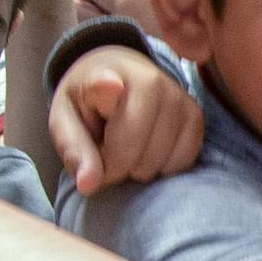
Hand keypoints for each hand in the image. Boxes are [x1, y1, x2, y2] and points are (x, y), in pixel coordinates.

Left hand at [49, 44, 204, 196]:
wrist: (119, 76)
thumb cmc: (88, 105)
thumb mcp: (64, 122)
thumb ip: (74, 151)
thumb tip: (89, 185)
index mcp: (105, 75)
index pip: (106, 87)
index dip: (106, 89)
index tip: (111, 86)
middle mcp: (150, 80)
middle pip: (132, 150)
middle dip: (114, 165)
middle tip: (105, 150)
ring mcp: (178, 97)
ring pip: (158, 162)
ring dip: (138, 169)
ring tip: (127, 149)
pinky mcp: (196, 115)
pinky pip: (182, 162)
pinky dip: (163, 168)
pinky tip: (149, 152)